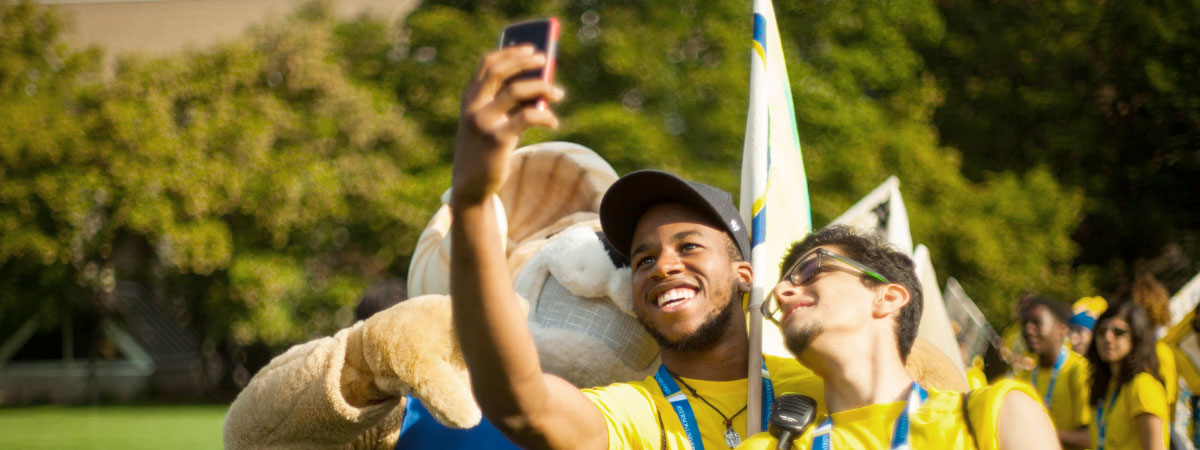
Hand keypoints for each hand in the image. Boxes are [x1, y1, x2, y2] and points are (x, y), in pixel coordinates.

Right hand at [451, 46, 564, 206]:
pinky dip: (545, 117)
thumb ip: (509, 104)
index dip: (510, 52)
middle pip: (499, 71)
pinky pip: (527, 117)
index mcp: (469, 99)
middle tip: (546, 60)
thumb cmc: (485, 150)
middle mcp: (473, 106)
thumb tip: (541, 87)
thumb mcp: (492, 122)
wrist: (470, 185)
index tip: (531, 48)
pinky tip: (554, 122)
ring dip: (542, 87)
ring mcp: (483, 121)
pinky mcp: (497, 139)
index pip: (487, 64)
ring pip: (516, 91)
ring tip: (559, 93)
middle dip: (524, 61)